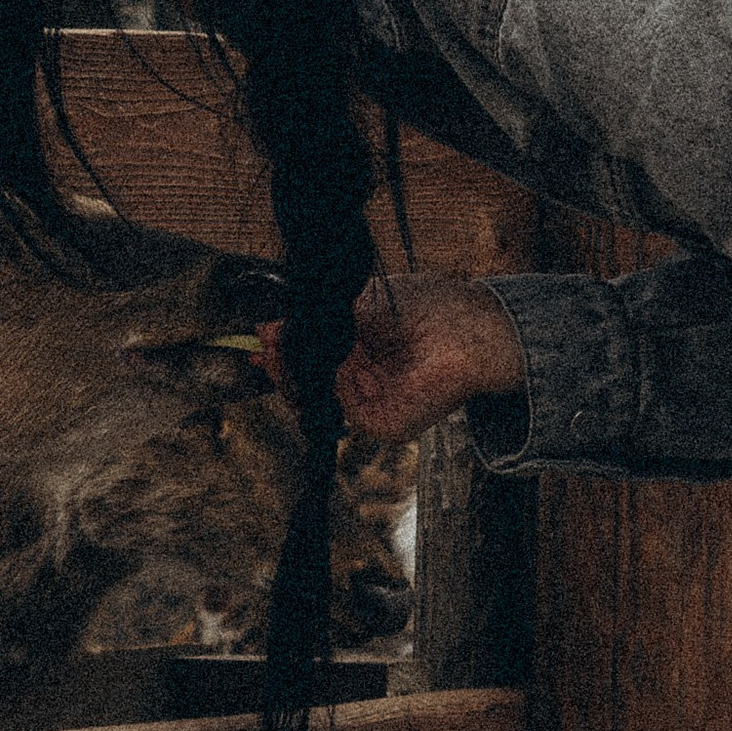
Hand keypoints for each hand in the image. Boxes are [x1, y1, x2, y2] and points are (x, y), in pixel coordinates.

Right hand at [259, 275, 525, 441]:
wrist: (469, 328)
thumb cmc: (425, 307)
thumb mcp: (357, 305)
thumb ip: (317, 320)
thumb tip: (270, 325)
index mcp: (360, 355)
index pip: (312, 361)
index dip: (284, 351)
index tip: (262, 334)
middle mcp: (363, 384)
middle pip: (307, 385)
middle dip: (283, 362)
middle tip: (267, 338)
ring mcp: (373, 406)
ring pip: (318, 400)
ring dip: (298, 372)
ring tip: (283, 343)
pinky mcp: (385, 425)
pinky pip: (344, 408)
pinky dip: (335, 384)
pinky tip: (332, 359)